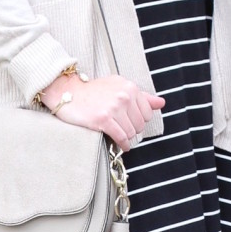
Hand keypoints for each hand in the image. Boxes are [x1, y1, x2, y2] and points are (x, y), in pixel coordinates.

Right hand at [41, 74, 164, 151]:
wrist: (69, 93)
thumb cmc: (94, 91)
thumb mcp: (118, 86)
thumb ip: (142, 96)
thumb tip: (161, 103)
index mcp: (129, 87)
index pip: (147, 112)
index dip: (139, 119)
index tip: (129, 120)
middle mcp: (124, 96)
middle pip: (140, 124)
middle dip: (133, 129)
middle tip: (122, 128)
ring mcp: (114, 108)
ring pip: (131, 133)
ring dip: (127, 137)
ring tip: (119, 134)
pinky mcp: (103, 119)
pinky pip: (121, 138)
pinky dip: (123, 144)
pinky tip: (120, 144)